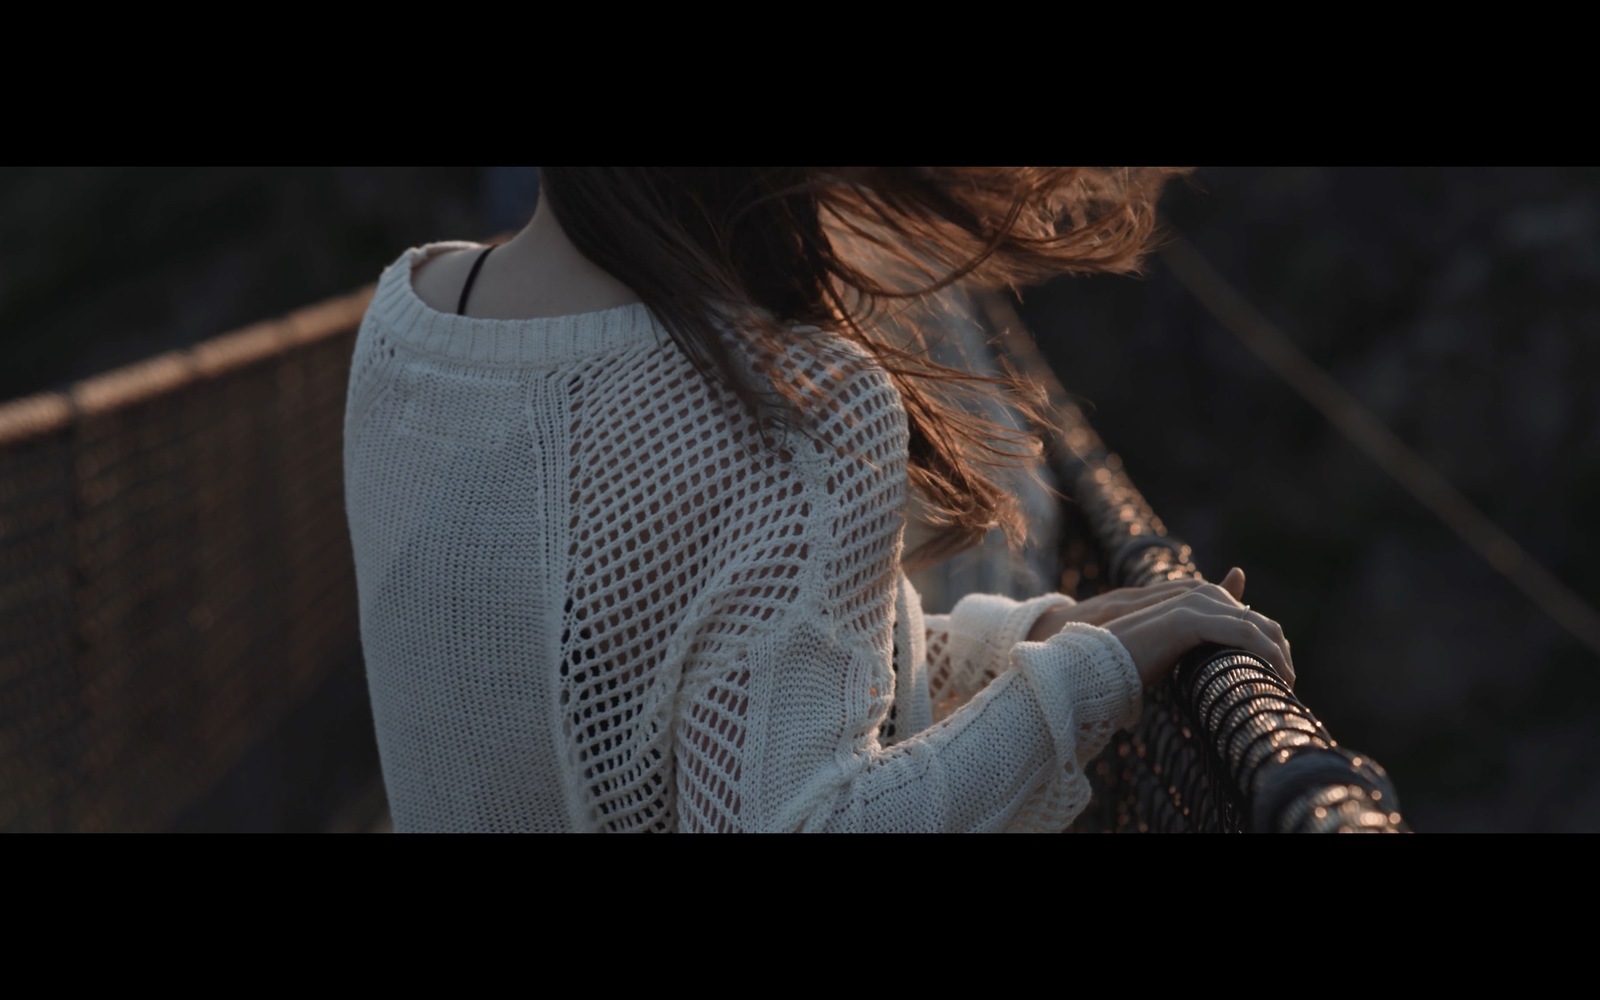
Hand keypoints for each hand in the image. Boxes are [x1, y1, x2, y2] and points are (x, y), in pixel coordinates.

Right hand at [1030, 568, 1293, 688]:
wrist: (1089, 666)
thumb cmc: (1120, 666)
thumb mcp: (1165, 658)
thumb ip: (1184, 651)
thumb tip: (1194, 672)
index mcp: (1187, 602)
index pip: (1240, 612)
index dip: (1263, 636)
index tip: (1277, 670)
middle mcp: (1193, 596)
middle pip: (1252, 616)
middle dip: (1275, 644)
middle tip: (1287, 680)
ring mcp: (1189, 604)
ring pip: (1251, 623)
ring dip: (1275, 651)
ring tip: (1286, 681)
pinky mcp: (1186, 619)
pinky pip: (1239, 632)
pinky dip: (1262, 651)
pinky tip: (1274, 673)